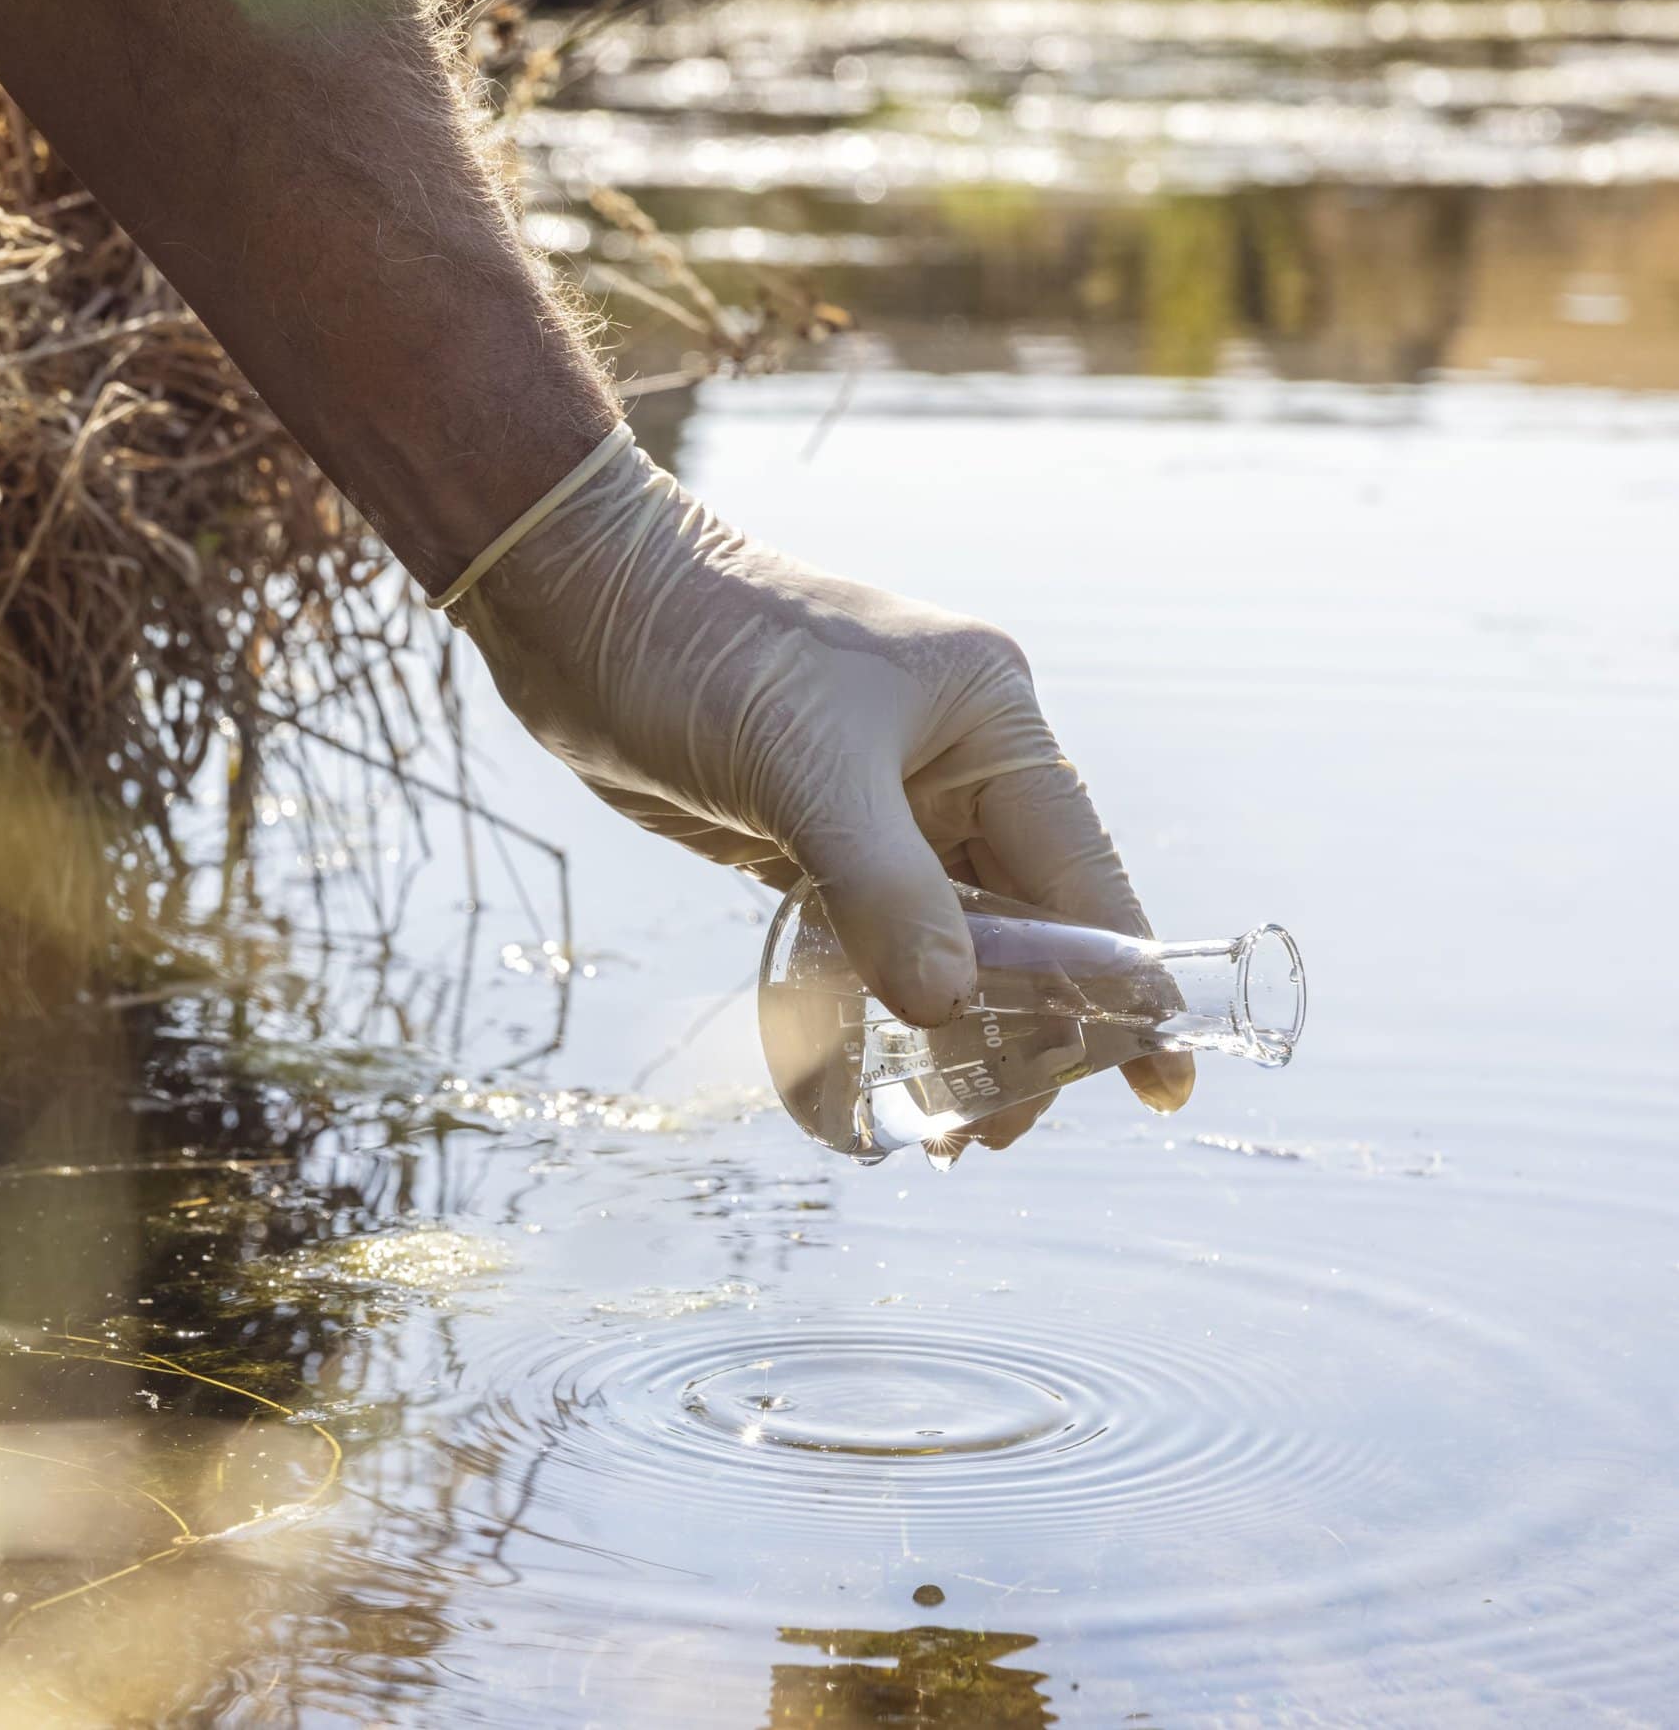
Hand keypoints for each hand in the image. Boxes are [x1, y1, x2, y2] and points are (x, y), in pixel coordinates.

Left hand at [445, 426, 1193, 1139]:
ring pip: (953, 936)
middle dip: (1026, 1027)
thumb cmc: (700, 651)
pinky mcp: (819, 836)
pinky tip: (887, 1062)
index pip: (1082, 872)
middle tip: (992, 1132)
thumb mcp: (802, 767)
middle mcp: (956, 765)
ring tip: (946, 1128)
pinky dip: (887, 996)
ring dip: (955, 1025)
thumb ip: (883, 889)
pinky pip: (878, 933)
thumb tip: (951, 1010)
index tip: (1157, 1081)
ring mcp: (888, 803)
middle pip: (1026, 920)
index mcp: (990, 723)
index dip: (1122, 981)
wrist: (579, 603)